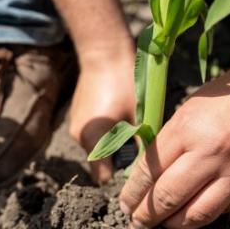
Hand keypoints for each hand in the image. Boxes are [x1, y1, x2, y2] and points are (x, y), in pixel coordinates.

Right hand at [69, 44, 135, 183]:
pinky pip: (95, 134)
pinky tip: (121, 115)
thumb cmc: (125, 79)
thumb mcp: (140, 113)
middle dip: (121, 160)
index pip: (104, 177)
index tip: (139, 173)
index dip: (122, 178)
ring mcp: (76, 126)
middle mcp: (79, 136)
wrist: (103, 50)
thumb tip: (153, 165)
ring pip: (99, 147)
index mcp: (93, 138)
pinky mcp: (79, 116)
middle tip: (141, 146)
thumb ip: (142, 142)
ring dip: (115, 144)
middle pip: (102, 162)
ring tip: (132, 126)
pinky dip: (108, 132)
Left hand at [118, 52, 229, 228]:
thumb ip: (171, 143)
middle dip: (146, 216)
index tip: (125, 204)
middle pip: (167, 198)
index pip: (149, 171)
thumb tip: (146, 179)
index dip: (132, 194)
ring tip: (164, 224)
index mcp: (188, 128)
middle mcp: (212, 153)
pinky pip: (226, 209)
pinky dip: (206, 212)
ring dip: (174, 225)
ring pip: (197, 215)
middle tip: (138, 221)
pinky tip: (195, 211)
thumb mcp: (192, 110)